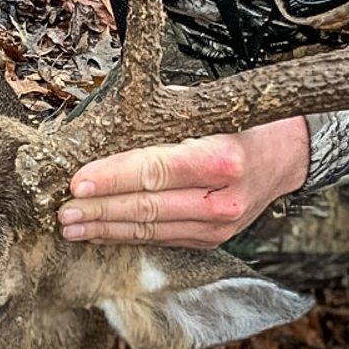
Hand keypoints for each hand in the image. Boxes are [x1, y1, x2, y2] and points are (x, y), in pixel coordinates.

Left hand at [57, 116, 309, 248]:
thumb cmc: (239, 122)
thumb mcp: (206, 108)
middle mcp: (224, 199)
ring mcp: (220, 226)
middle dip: (100, 209)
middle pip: (148, 206)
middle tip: (63, 211)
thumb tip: (102, 123)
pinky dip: (127, 235)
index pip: (155, 170)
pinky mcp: (213, 240)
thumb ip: (159, 118)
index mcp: (222, 158)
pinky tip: (101, 232)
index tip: (77, 181)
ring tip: (71, 226)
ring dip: (106, 228)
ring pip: (151, 229)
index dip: (112, 178)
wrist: (284, 156)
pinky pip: (161, 239)